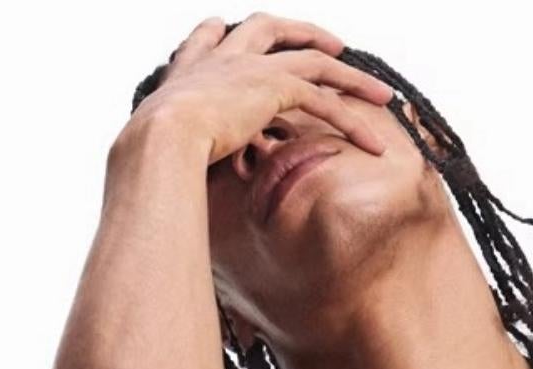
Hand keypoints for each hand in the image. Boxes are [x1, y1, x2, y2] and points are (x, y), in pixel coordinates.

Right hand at [138, 14, 394, 166]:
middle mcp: (224, 57)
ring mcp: (251, 67)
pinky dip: (352, 121)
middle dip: (304, 33)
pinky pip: (324, 101)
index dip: (226, 33)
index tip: (233, 31)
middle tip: (333, 46)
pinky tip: (372, 141)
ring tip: (380, 94)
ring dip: (351, 78)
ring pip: (314, 61)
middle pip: (270, 28)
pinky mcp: (275, 88)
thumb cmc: (153, 151)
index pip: (210, 35)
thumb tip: (185, 175)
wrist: (159, 139)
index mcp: (192, 68)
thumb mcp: (164, 147)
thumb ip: (180, 150)